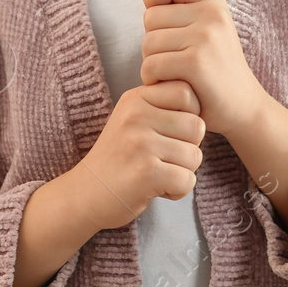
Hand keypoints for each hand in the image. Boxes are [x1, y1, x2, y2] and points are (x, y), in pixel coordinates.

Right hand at [73, 80, 206, 231]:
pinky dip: (177, 191)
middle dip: (189, 147)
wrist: (84, 194)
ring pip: (195, 156)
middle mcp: (136, 116)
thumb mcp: (132, 118)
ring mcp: (141, 144)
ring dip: (183, 171)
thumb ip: (161, 104)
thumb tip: (203, 95)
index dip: (189, 114)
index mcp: (135, 98)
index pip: (186, 92)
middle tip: (165, 158)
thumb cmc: (118, 157)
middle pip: (197, 126)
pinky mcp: (146, 173)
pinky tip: (157, 189)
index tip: (170, 132)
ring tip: (158, 173)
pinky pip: (188, 180)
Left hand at [139, 0, 268, 139]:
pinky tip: (172, 87)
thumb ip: (176, 0)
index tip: (163, 21)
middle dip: (153, 42)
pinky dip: (154, 82)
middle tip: (176, 59)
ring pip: (147, 43)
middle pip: (150, 16)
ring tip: (175, 74)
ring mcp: (205, 37)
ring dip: (152, 64)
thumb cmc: (216, 69)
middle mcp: (211, 13)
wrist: (243, 108)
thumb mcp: (202, 28)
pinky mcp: (195, 63)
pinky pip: (151, 65)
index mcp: (213, 1)